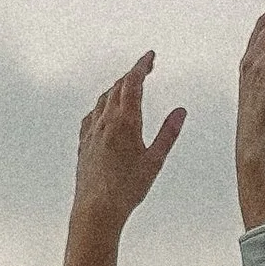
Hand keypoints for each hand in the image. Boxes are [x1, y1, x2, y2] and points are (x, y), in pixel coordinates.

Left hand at [71, 50, 186, 235]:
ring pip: (103, 99)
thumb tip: (180, 111)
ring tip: (127, 86)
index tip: (150, 56)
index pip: (133, 83)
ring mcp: (91, 131)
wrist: (96, 209)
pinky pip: (92, 114)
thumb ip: (168, 133)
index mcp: (125, 121)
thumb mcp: (155, 161)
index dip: (141, 65)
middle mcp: (105, 121)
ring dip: (116, 88)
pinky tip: (104, 111)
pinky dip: (102, 105)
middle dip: (132, 74)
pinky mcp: (84, 143)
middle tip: (145, 68)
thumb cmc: (126, 190)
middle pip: (117, 87)